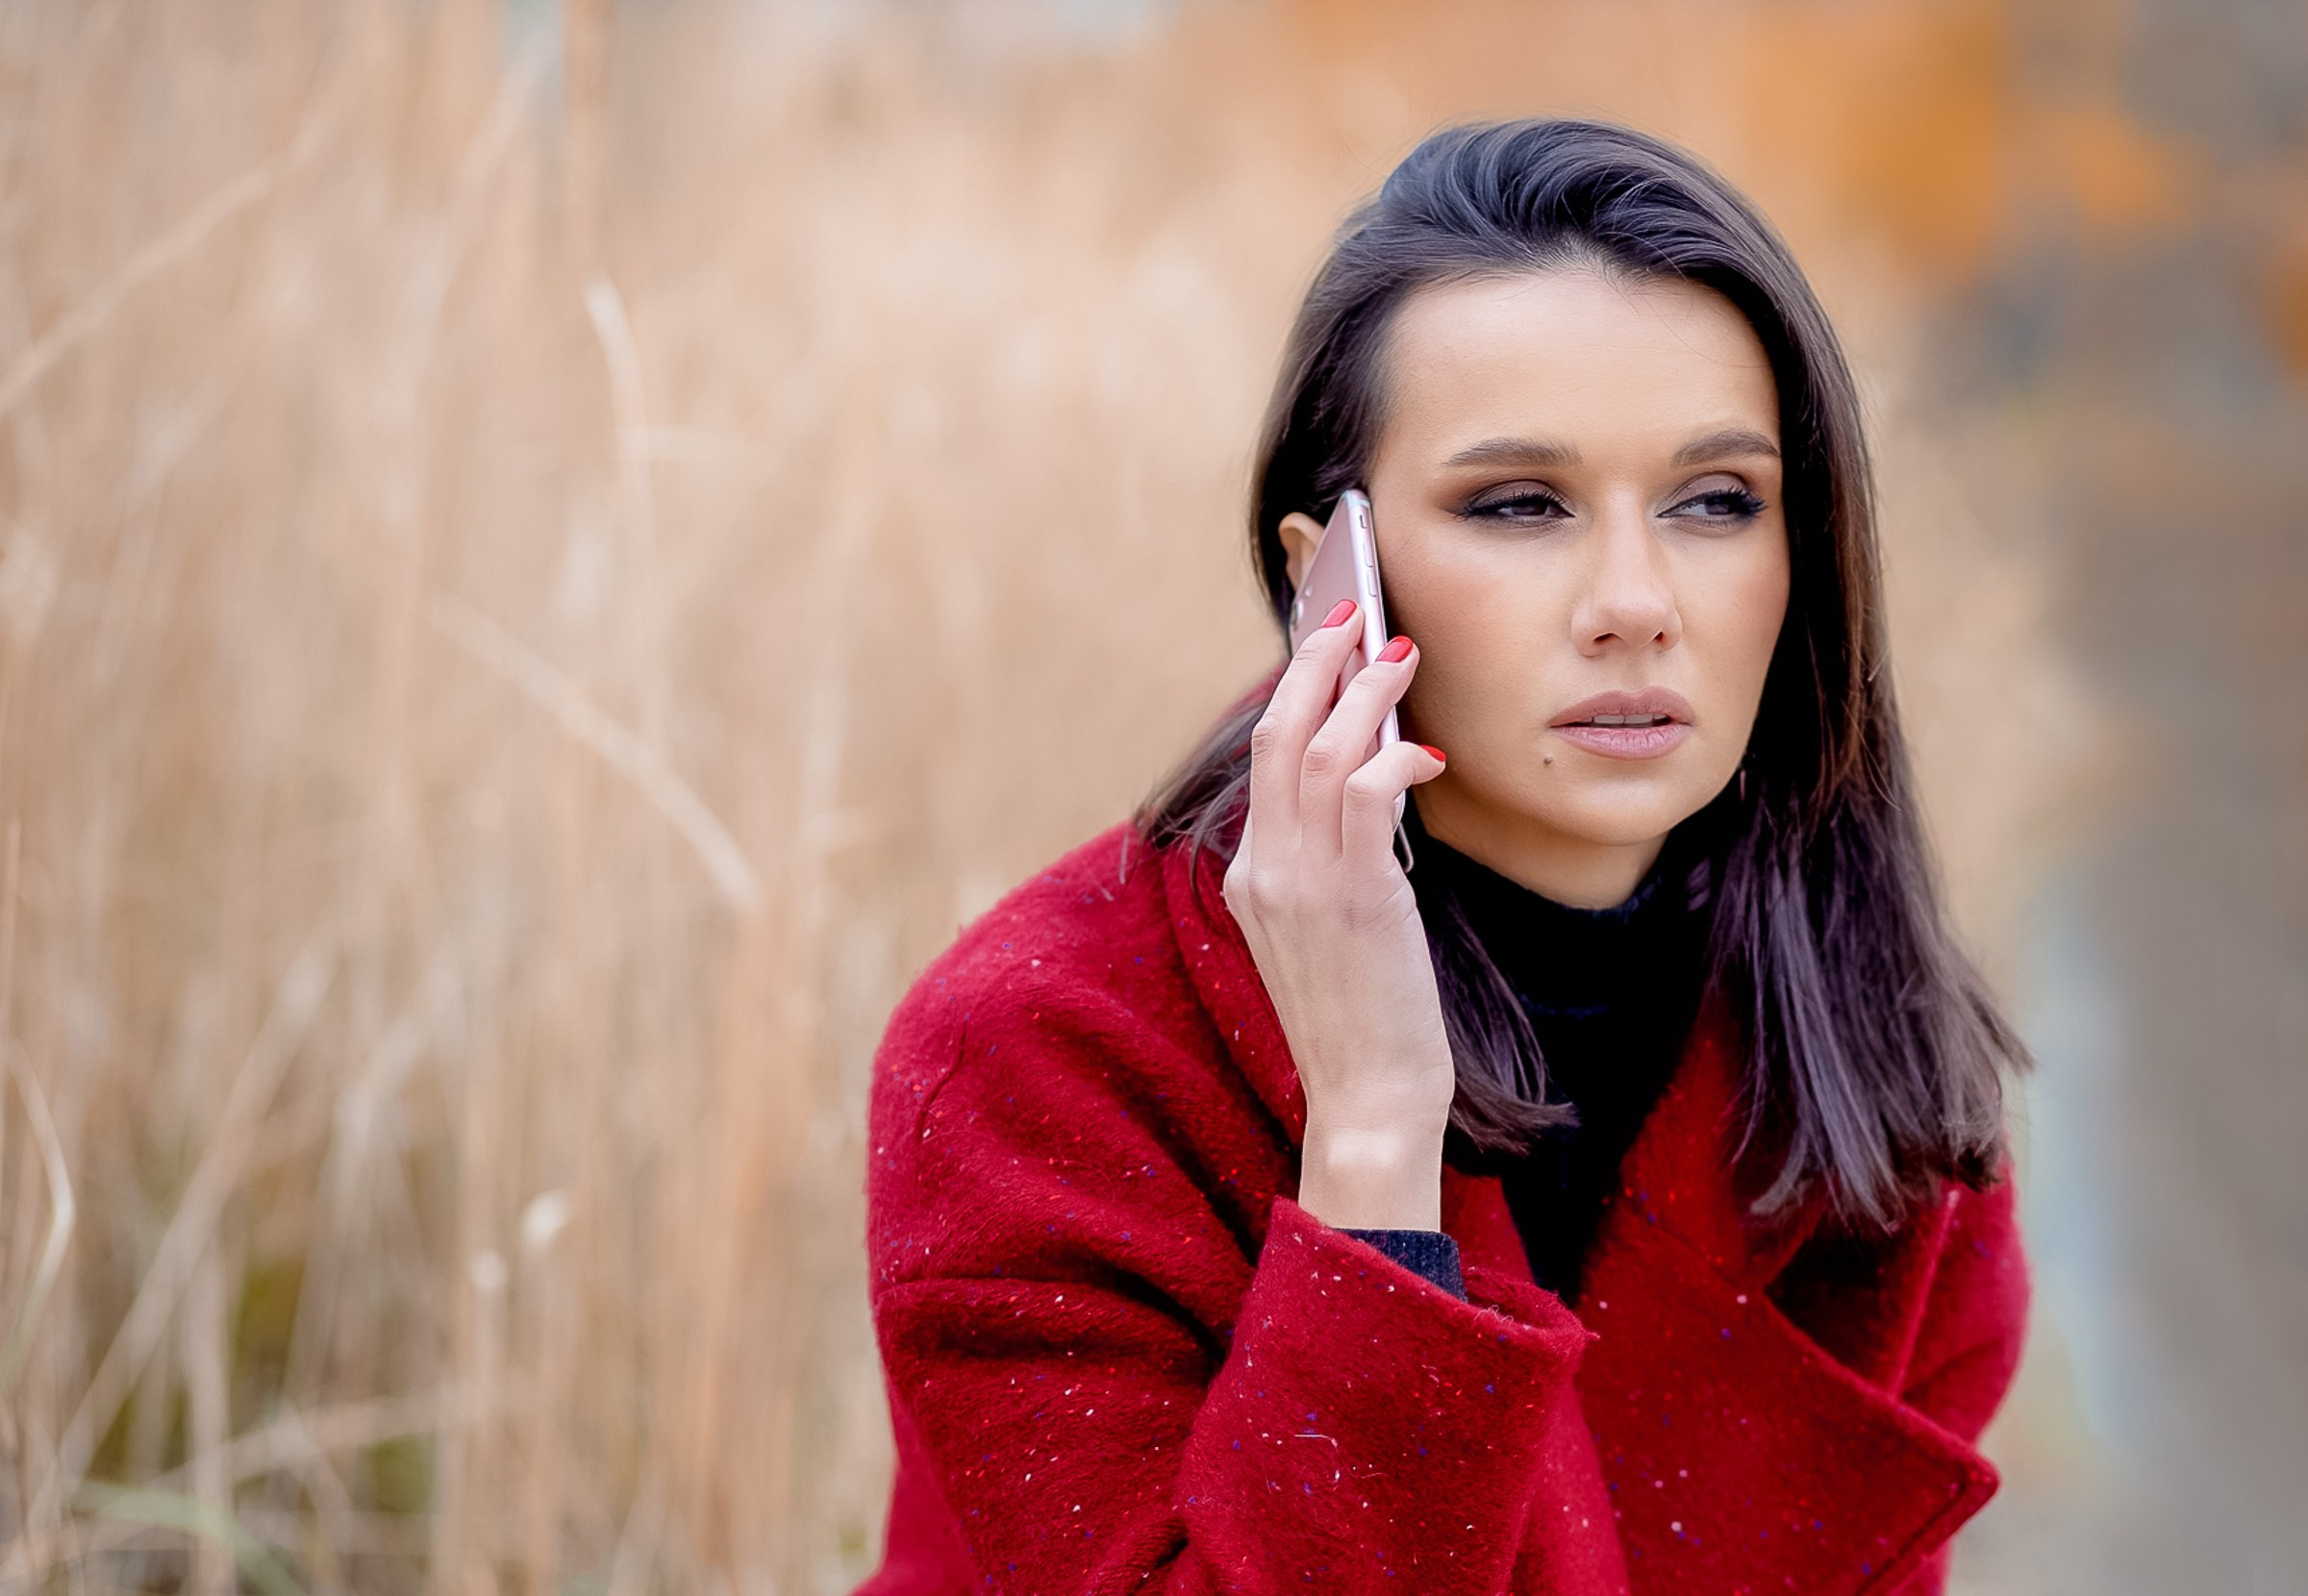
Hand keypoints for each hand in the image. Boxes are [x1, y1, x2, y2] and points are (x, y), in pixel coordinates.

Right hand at [1222, 602, 1452, 1230]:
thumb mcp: (1327, 933)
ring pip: (1318, 749)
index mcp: (1251, 876)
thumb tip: (1375, 785)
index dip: (1297, 692)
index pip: (1266, 759)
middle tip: (1354, 613)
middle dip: (1316, 663)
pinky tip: (1426, 751)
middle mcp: (1264, 869)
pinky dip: (1393, 753)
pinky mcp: (1352, 897)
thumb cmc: (1363, 1022)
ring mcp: (1300, 882)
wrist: (1366, 1103)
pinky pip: (1364, 792)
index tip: (1328, 645)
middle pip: (1277, 734)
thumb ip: (1332, 863)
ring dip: (1363, 691)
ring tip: (1398, 654)